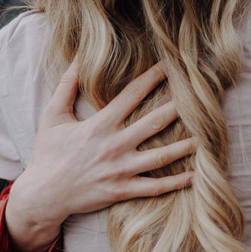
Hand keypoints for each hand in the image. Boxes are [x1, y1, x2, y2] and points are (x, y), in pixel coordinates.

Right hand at [6, 61, 195, 251]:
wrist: (43, 194)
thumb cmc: (48, 153)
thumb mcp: (52, 116)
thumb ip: (66, 86)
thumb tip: (76, 57)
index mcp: (100, 124)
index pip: (132, 95)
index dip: (153, 77)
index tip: (172, 64)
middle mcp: (114, 145)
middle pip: (154, 122)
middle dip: (178, 108)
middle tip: (201, 97)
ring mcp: (120, 170)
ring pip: (160, 157)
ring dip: (185, 146)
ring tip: (207, 136)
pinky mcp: (122, 191)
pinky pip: (154, 187)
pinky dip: (176, 182)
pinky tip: (195, 174)